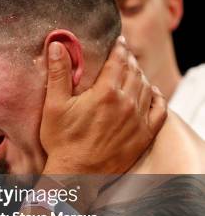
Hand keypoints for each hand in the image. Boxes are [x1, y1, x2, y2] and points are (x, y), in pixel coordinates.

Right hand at [41, 37, 166, 174]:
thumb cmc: (62, 141)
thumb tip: (58, 45)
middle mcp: (127, 103)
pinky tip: (150, 92)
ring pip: (146, 87)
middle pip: (134, 71)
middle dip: (129, 60)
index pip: (119, 60)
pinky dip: (157, 97)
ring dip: (140, 75)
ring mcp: (138, 119)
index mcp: (106, 92)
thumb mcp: (53, 106)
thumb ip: (58, 73)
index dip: (119, 48)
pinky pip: (160, 110)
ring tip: (132, 71)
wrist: (77, 174)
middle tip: (123, 55)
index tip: (118, 41)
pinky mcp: (144, 135)